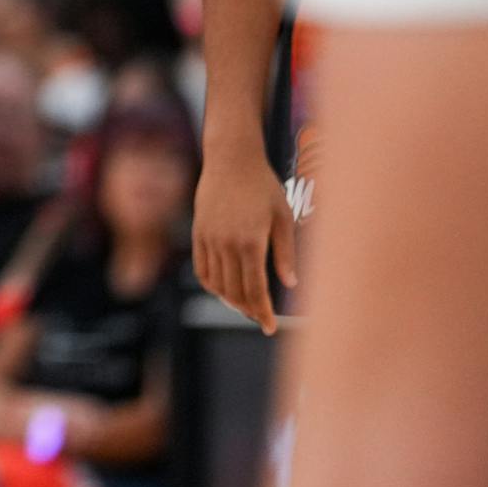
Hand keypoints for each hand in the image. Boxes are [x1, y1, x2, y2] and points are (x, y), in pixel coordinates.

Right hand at [193, 141, 297, 334]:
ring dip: (231, 301)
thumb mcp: (283, 217)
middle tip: (261, 319)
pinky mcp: (198, 233)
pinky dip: (212, 285)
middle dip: (249, 310)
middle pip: (234, 291)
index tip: (270, 327)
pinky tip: (224, 289)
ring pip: (217, 284)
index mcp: (250, 241)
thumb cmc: (262, 185)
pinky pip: (202, 269)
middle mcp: (226, 244)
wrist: (230, 159)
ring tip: (245, 306)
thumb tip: (290, 284)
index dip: (263, 312)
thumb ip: (286, 253)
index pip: (255, 290)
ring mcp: (208, 239)